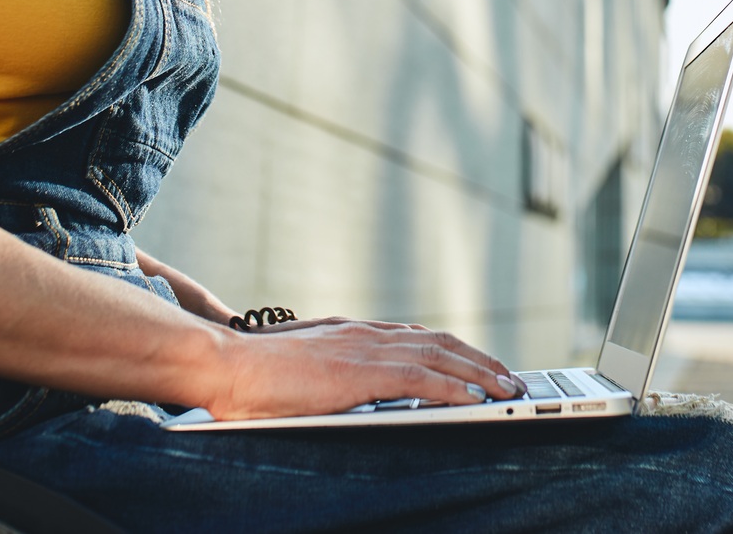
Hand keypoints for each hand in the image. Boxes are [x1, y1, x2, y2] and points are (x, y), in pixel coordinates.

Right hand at [204, 320, 523, 418]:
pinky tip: (473, 399)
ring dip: (478, 372)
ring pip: (438, 356)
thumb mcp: (303, 369)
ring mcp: (364, 350)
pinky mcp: (360, 373)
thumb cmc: (251, 377)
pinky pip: (420, 379)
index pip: (416, 337)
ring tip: (506, 387)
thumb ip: (332, 372)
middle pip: (438, 341)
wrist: (223, 365)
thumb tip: (348, 388)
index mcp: (351, 334)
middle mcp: (365, 334)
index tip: (477, 363)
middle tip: (508, 376)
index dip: (453, 350)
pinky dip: (452, 388)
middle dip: (478, 359)